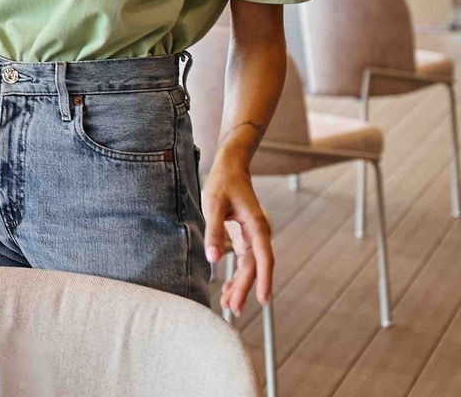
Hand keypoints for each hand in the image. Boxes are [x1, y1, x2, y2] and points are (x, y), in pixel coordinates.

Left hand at [203, 151, 272, 313]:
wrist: (231, 167)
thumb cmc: (223, 184)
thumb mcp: (213, 205)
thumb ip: (214, 231)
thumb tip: (213, 260)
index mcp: (257, 226)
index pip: (264, 259)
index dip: (264, 280)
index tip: (263, 300)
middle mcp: (260, 234)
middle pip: (255, 267)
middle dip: (246, 289)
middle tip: (234, 310)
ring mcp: (255, 236)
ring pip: (251, 266)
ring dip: (242, 285)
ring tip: (230, 305)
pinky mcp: (247, 236)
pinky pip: (246, 260)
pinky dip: (238, 274)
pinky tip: (229, 288)